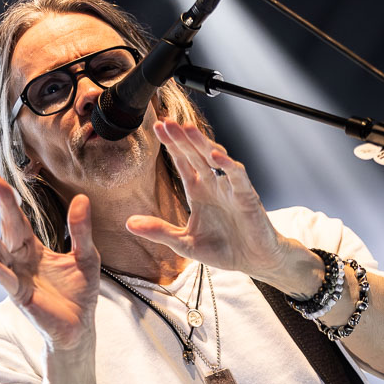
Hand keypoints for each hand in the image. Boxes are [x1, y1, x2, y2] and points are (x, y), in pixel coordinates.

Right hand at [0, 180, 100, 350]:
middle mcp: (21, 260)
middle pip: (8, 229)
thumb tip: (81, 198)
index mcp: (35, 249)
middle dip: (1, 207)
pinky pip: (5, 279)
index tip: (0, 181)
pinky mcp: (19, 295)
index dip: (11, 202)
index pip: (20, 221)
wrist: (79, 327)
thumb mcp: (86, 256)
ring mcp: (17, 277)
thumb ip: (81, 230)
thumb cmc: (80, 293)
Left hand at [125, 121, 304, 286]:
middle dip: (181, 138)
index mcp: (199, 192)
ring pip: (216, 159)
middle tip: (166, 122)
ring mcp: (230, 189)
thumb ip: (159, 231)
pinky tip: (216, 156)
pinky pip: (237, 177)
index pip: (183, 162)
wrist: (254, 261)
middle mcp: (214, 185)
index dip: (171, 145)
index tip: (157, 128)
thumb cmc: (224, 250)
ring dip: (202, 144)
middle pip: (195, 154)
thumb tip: (129, 224)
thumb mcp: (184, 243)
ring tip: (188, 130)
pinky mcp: (246, 197)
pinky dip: (228, 166)